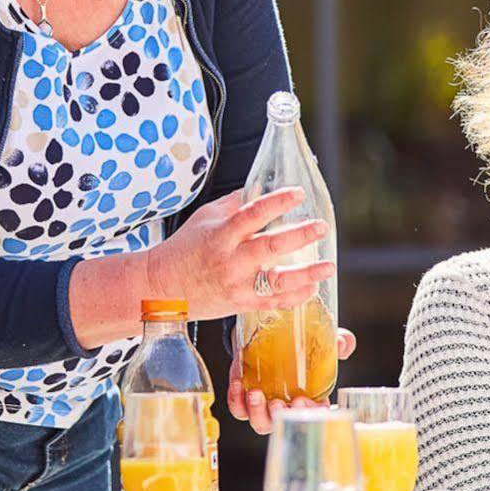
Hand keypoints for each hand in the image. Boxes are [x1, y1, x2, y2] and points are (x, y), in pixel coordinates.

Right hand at [142, 186, 335, 323]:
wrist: (161, 287)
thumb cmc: (184, 248)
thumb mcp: (205, 217)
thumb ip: (235, 203)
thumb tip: (262, 186)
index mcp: (221, 234)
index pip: (252, 214)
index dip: (277, 202)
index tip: (298, 193)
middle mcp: (230, 260)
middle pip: (270, 247)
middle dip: (299, 236)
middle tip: (321, 227)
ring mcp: (237, 285)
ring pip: (277, 280)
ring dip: (306, 273)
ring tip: (328, 266)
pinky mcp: (241, 304)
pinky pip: (273, 302)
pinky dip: (295, 296)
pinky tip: (312, 287)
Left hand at [227, 327, 357, 433]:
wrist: (267, 333)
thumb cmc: (300, 343)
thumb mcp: (322, 339)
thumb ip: (339, 342)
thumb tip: (342, 344)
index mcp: (310, 399)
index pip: (315, 416)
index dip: (311, 415)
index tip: (306, 402)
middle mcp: (287, 407)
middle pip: (284, 423)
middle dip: (281, 417)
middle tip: (279, 403)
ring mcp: (264, 405)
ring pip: (260, 422)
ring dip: (256, 412)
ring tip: (255, 393)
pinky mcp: (243, 397)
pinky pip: (238, 409)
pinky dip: (236, 401)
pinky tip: (238, 385)